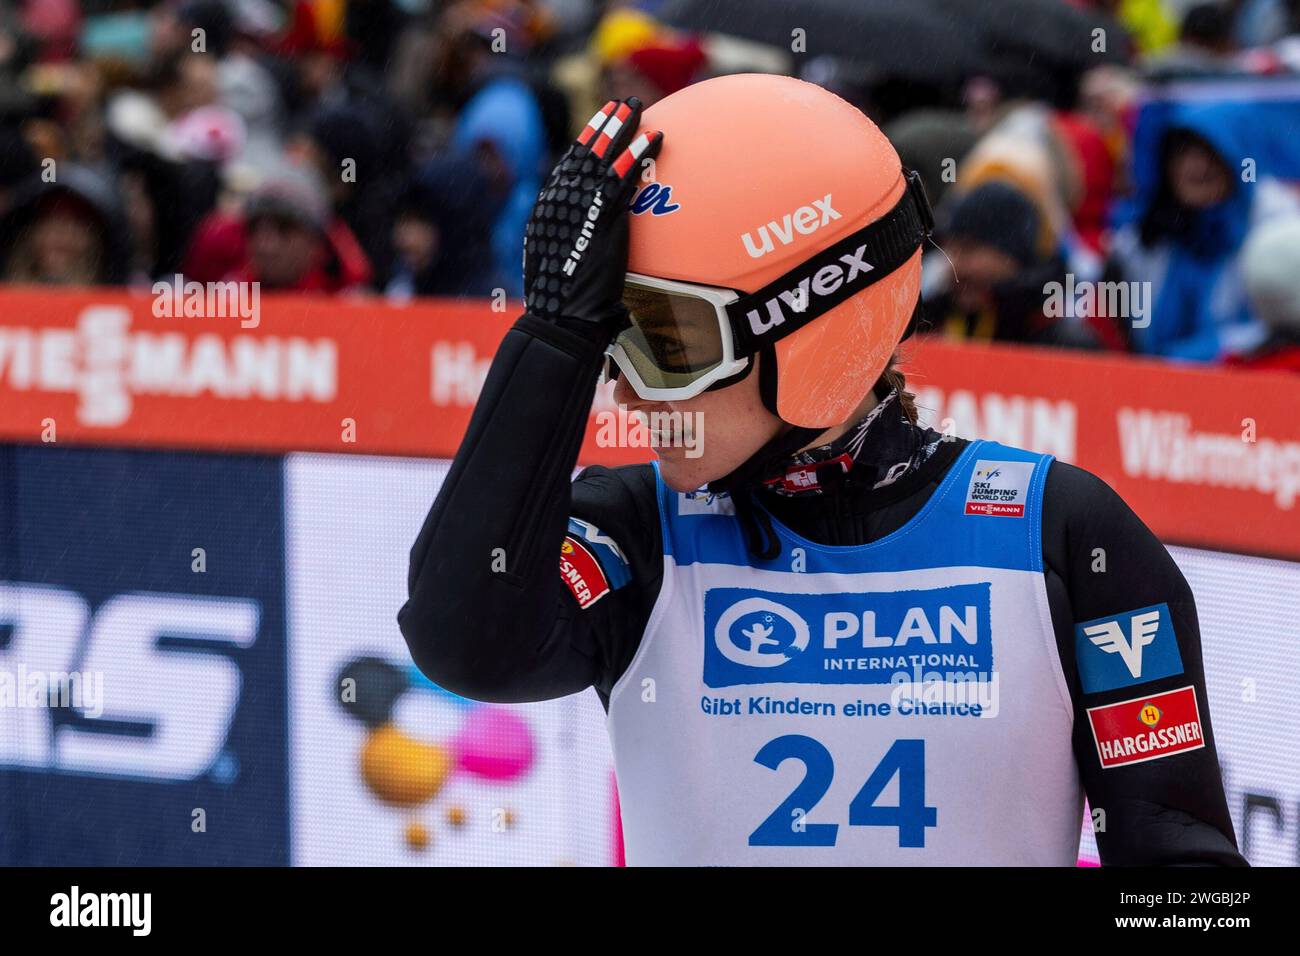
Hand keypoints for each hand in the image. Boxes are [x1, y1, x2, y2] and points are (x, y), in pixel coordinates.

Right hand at [523, 97, 661, 326]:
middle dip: (603, 124)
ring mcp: (579, 205)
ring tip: (637, 107)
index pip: (568, 167)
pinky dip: (639, 155)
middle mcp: (561, 199)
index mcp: (549, 210)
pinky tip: (654, 138)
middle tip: (620, 104)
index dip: (586, 143)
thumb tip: (590, 245)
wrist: (560, 318)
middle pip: (584, 151)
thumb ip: (576, 245)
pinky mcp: (601, 215)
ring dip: (621, 127)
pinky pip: (623, 177)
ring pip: (603, 155)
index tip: (600, 125)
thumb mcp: (564, 266)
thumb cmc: (563, 306)